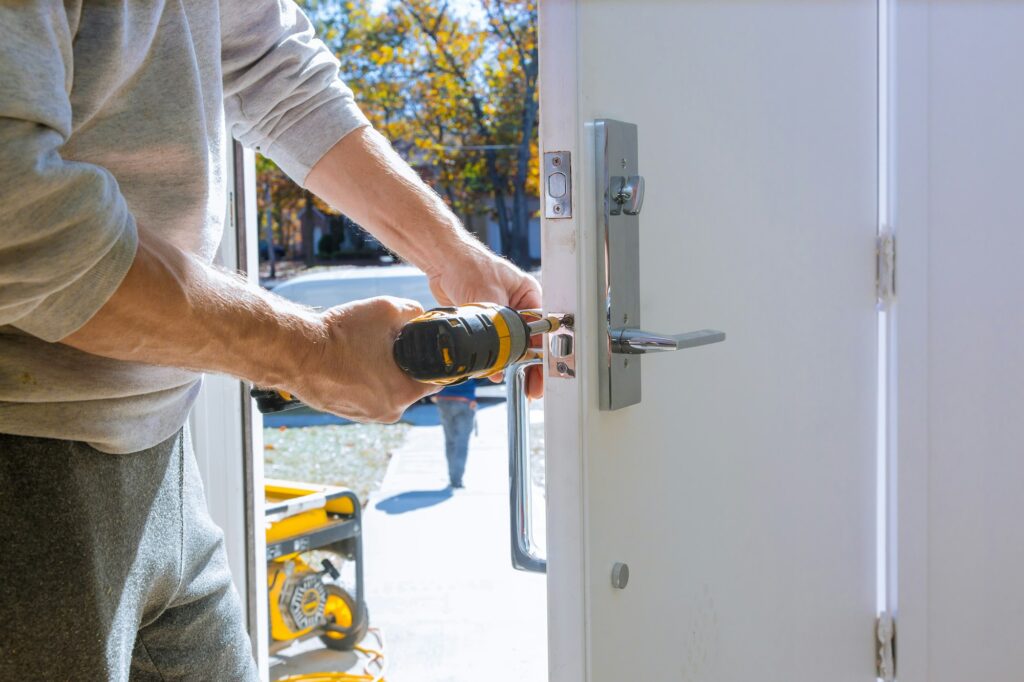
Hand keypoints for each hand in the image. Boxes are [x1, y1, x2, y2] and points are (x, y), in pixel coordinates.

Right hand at [287, 296, 437, 421]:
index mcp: (403, 393)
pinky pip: (367, 395)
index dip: (436, 360)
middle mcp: (387, 412)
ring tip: (365, 351)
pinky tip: (352, 362)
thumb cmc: (340, 334)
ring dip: (383, 372)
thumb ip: (413, 312)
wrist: (295, 352)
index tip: (428, 347)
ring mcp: (366, 416)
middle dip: (405, 364)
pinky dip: (364, 380)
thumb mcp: (385, 309)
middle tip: (388, 343)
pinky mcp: (347, 413)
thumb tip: (421, 316)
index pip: (436, 380)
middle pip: (410, 384)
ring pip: (387, 390)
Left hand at [427, 245, 543, 397]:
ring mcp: (503, 316)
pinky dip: (495, 358)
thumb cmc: (468, 265)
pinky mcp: (486, 323)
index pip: (544, 330)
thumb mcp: (488, 297)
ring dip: (512, 363)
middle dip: (531, 365)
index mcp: (530, 296)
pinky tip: (494, 370)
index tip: (543, 374)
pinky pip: (495, 346)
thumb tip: (498, 361)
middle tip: (530, 387)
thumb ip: (495, 329)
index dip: (546, 355)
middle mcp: (520, 307)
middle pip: (532, 343)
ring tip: (516, 382)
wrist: (442, 261)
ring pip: (513, 347)